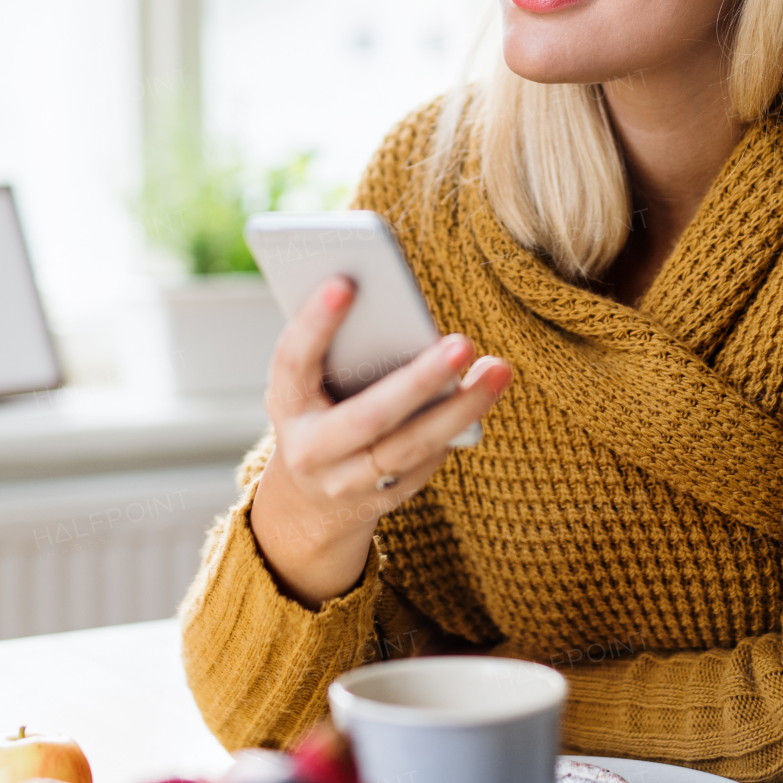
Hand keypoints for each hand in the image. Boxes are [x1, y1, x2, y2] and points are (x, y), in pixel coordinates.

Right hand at [249, 275, 512, 607]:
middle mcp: (309, 449)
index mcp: (285, 402)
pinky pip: (425, 463)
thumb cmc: (320, 409)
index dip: (315, 322)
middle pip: (368, 416)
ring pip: (409, 447)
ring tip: (497, 370)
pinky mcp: (381, 500)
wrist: (309, 497)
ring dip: (459, 408)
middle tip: (462, 342)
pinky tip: (482, 396)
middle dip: (418, 380)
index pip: (294, 359)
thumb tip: (397, 306)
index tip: (346, 281)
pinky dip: (456, 428)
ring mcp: (344, 482)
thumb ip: (339, 348)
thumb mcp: (312, 382)